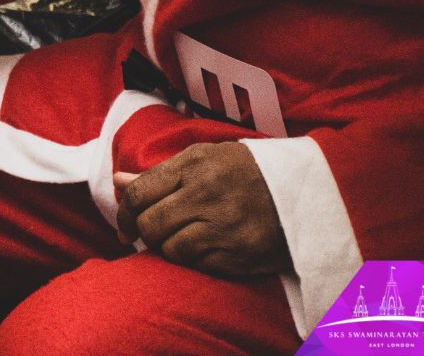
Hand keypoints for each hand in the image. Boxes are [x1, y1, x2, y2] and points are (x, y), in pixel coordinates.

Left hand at [114, 142, 290, 275]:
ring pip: (171, 250)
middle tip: (152, 234)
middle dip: (144, 233)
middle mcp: (206, 195)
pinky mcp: (240, 254)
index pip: (139, 194)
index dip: (124, 213)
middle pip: (150, 225)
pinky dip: (195, 260)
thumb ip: (160, 172)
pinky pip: (199, 265)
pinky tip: (206, 247)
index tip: (125, 225)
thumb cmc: (246, 171)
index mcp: (193, 166)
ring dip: (169, 248)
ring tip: (182, 239)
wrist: (304, 190)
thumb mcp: (204, 158)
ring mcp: (224, 227)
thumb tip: (119, 181)